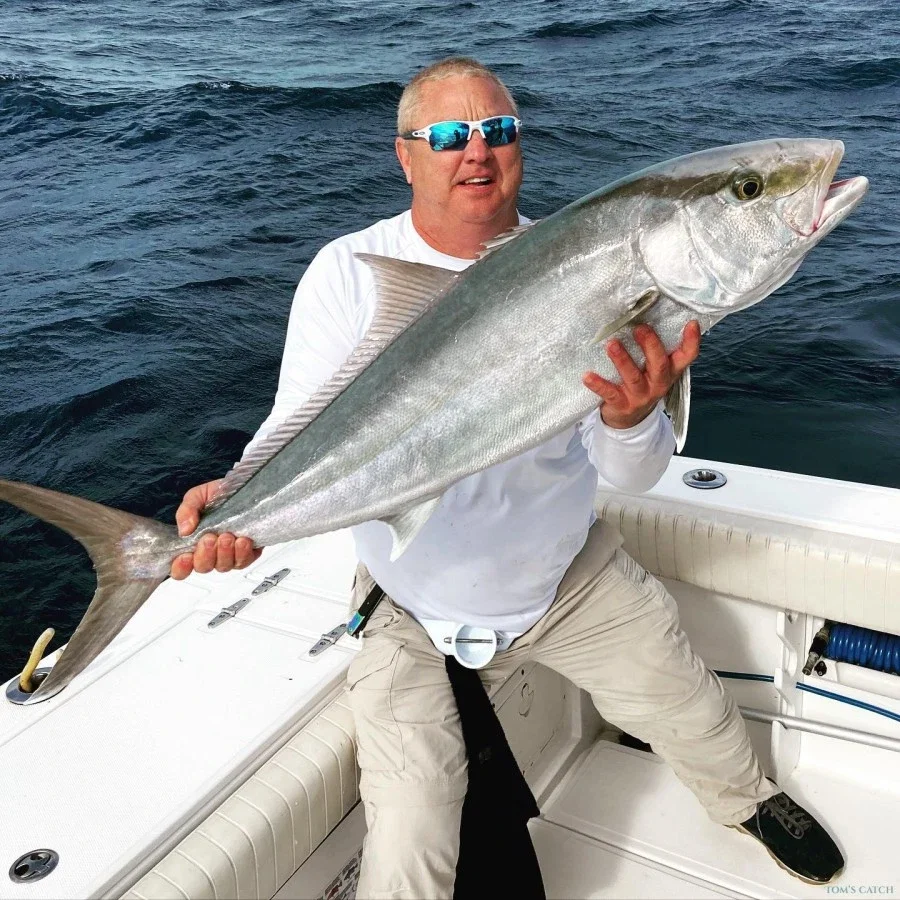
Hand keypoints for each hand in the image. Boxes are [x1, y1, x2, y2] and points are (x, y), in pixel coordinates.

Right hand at [170, 479, 260, 579]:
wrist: (244, 487)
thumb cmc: (217, 495)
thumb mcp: (197, 497)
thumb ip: (187, 510)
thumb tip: (184, 530)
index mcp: (192, 544)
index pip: (181, 568)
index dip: (181, 568)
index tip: (185, 556)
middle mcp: (210, 554)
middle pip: (203, 567)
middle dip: (206, 555)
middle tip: (210, 538)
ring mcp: (229, 555)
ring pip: (224, 566)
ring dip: (225, 553)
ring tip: (227, 537)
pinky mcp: (248, 553)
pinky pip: (244, 561)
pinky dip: (243, 553)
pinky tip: (243, 541)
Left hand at [583, 321, 700, 428]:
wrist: (629, 420)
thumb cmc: (642, 384)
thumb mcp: (654, 370)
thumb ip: (654, 349)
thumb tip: (644, 314)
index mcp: (670, 372)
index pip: (687, 357)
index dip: (691, 341)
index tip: (691, 323)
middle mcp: (658, 384)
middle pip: (659, 365)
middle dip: (650, 345)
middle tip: (640, 327)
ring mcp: (640, 396)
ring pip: (633, 377)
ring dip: (622, 360)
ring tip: (611, 344)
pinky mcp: (621, 405)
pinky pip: (610, 393)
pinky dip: (598, 384)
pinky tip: (587, 376)